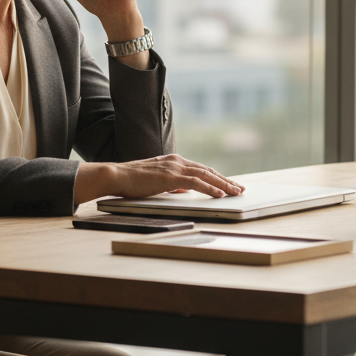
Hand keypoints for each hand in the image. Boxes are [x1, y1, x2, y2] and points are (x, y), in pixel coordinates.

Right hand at [74, 155, 244, 205]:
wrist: (116, 175)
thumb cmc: (130, 181)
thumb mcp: (154, 181)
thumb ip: (170, 184)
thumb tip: (182, 190)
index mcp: (172, 161)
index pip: (200, 169)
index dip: (216, 177)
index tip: (228, 184)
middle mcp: (176, 161)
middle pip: (207, 170)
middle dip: (225, 180)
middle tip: (239, 188)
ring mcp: (174, 168)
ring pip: (206, 175)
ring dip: (224, 184)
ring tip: (236, 192)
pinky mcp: (170, 177)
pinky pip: (196, 183)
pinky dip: (210, 188)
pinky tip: (220, 194)